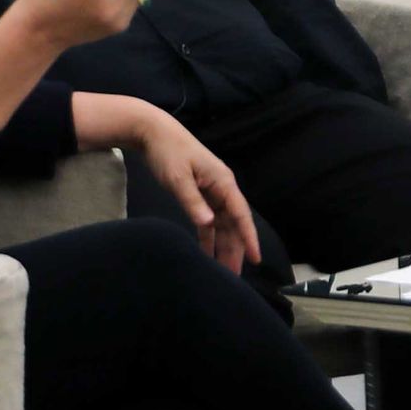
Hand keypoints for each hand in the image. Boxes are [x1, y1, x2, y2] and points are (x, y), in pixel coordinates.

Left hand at [119, 104, 263, 275]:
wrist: (154, 132)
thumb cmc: (168, 152)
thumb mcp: (178, 178)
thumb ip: (193, 202)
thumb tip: (209, 224)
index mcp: (223, 182)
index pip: (241, 214)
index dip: (249, 237)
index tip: (256, 259)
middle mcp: (222, 189)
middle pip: (233, 225)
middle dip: (235, 250)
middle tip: (235, 277)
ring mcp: (212, 193)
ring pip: (222, 226)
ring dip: (223, 247)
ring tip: (224, 271)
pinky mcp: (200, 195)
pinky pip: (208, 221)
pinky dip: (208, 238)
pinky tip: (206, 255)